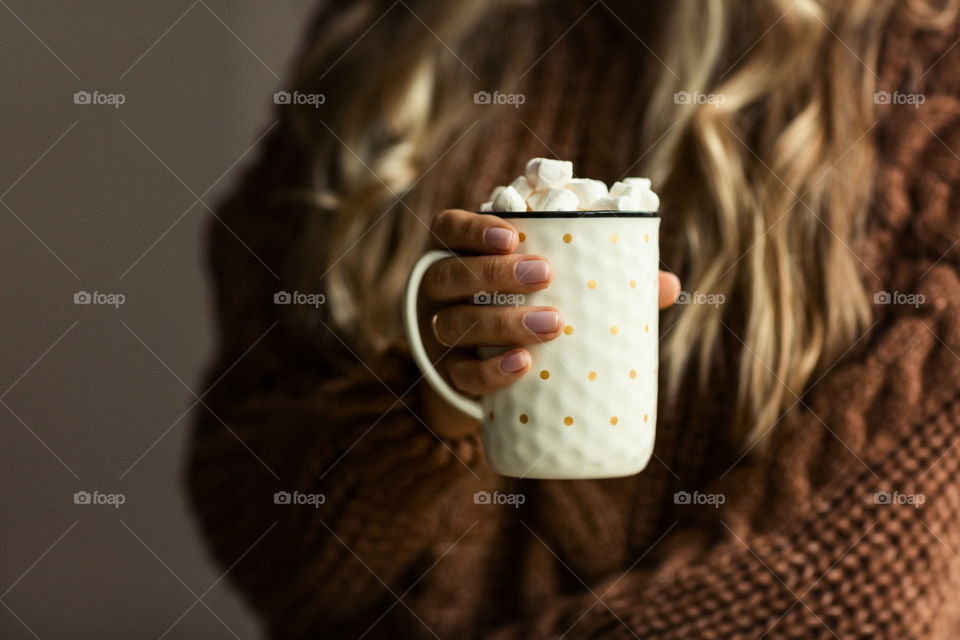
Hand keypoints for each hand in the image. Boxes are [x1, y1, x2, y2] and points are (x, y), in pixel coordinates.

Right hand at [418, 209, 680, 437]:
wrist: (493, 379)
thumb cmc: (531, 313)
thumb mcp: (556, 291)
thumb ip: (603, 282)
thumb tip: (668, 285)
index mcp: (464, 255)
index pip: (448, 228)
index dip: (472, 228)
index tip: (512, 235)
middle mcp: (442, 292)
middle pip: (450, 274)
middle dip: (494, 273)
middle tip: (544, 276)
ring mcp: (439, 335)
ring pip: (452, 323)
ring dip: (500, 321)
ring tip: (551, 325)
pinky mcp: (449, 376)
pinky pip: (461, 374)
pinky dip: (490, 371)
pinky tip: (522, 366)